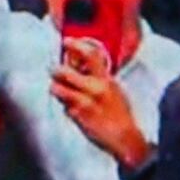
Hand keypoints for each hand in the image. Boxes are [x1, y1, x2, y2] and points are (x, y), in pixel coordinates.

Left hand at [49, 39, 150, 166]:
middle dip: (56, 71)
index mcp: (105, 79)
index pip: (90, 55)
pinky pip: (63, 105)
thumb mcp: (113, 88)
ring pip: (57, 88)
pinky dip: (64, 105)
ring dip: (56, 88)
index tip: (66, 42)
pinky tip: (72, 107)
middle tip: (55, 71)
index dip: (75, 45)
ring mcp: (84, 102)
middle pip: (64, 71)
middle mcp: (94, 89)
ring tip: (61, 90)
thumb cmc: (119, 114)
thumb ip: (98, 76)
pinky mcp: (77, 115)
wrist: (124, 137)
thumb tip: (81, 65)